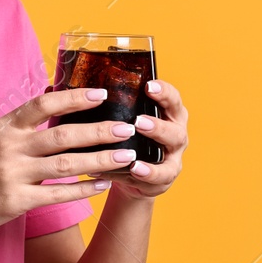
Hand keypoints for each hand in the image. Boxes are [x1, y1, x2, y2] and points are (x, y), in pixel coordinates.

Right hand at [0, 87, 133, 244]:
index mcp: (5, 127)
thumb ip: (23, 124)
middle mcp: (9, 147)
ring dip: (100, 160)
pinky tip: (104, 185)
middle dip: (99, 131)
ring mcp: (13, 175)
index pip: (43, 104)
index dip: (74, 98)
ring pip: (66, 164)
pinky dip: (84, 189)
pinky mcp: (17, 201)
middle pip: (62, 135)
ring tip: (126, 156)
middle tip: (126, 128)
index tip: (101, 94)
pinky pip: (58, 193)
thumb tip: (55, 97)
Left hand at [103, 79, 187, 200]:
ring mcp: (174, 156)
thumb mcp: (126, 120)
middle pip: (175, 127)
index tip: (148, 86)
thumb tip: (85, 90)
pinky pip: (161, 175)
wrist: (131, 173)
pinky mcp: (166, 176)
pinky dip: (148, 172)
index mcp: (169, 114)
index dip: (163, 91)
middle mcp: (176, 132)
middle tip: (138, 121)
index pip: (172, 98)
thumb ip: (117, 107)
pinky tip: (134, 168)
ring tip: (134, 150)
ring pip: (170, 152)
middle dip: (157, 125)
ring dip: (152, 151)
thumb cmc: (127, 139)